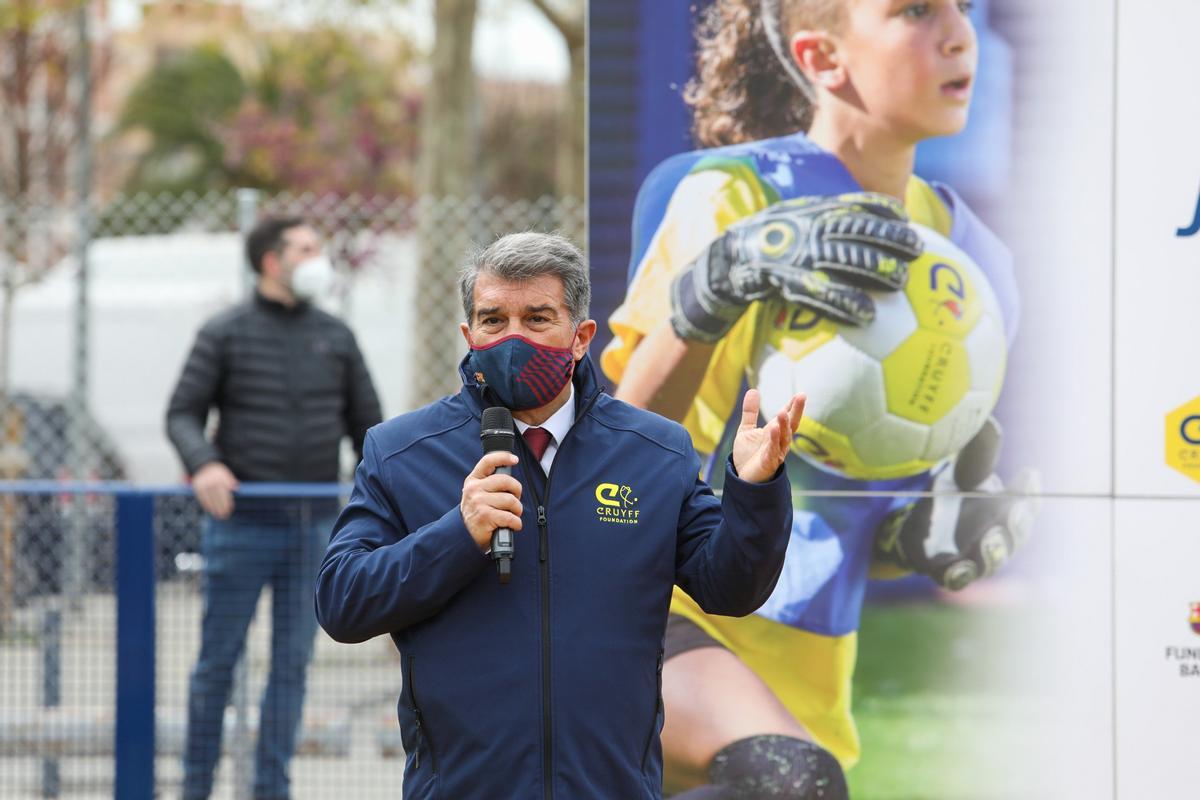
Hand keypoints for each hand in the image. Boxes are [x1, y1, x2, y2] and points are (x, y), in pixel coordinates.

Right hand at [192, 461, 239, 519]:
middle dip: (221, 507)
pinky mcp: (197, 487)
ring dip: (214, 508)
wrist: (202, 465)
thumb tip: (236, 487)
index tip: (229, 509)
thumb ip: (230, 479)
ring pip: (209, 498)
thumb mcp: (224, 472)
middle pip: (217, 497)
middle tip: (224, 515)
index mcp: (219, 477)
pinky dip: (206, 504)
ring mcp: (203, 484)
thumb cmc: (216, 471)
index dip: (227, 502)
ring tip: (217, 515)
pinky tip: (209, 510)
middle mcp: (211, 481)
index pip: (224, 492)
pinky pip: (202, 497)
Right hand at [460, 451, 522, 551]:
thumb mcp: (477, 493)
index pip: (488, 462)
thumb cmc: (477, 513)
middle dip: (517, 491)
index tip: (514, 459)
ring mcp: (479, 503)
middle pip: (506, 481)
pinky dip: (516, 523)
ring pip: (511, 500)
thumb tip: (510, 471)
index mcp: (473, 481)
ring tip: (513, 514)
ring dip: (517, 510)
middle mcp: (474, 489)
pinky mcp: (485, 517)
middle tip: (515, 500)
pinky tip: (512, 525)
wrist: (463, 535)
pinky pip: (510, 517)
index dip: (503, 457)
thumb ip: (489, 482)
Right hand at [669, 192, 922, 341]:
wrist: (721, 267)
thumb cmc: (764, 252)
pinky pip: (819, 292)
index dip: (879, 209)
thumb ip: (821, 226)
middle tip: (917, 250)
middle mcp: (805, 228)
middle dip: (888, 237)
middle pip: (855, 229)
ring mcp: (794, 252)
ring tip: (900, 282)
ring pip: (842, 258)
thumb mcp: (790, 226)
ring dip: (875, 268)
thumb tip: (858, 238)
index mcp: (809, 213)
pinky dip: (845, 302)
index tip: (904, 216)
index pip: (850, 205)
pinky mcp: (782, 278)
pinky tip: (866, 315)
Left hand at [731, 389, 806, 483]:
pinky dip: (774, 440)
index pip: (787, 418)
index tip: (800, 394)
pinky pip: (773, 450)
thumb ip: (750, 412)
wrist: (742, 478)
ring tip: (782, 411)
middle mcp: (779, 442)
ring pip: (783, 438)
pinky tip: (773, 428)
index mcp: (775, 433)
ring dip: (784, 425)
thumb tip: (753, 390)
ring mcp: (775, 452)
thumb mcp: (747, 429)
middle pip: (790, 426)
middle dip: (796, 412)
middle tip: (801, 397)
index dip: (793, 406)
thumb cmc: (748, 455)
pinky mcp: (768, 463)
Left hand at [873, 418, 1040, 590]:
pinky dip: (958, 575)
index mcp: (1004, 512)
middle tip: (1014, 508)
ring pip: (992, 560)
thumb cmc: (950, 498)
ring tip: (989, 537)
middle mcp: (997, 538)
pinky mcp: (948, 572)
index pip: (1027, 504)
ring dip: (994, 550)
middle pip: (1016, 535)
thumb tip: (987, 421)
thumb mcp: (960, 473)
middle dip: (1018, 523)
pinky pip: (957, 579)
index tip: (1028, 474)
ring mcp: (975, 558)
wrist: (916, 528)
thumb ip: (975, 454)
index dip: (1031, 492)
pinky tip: (955, 568)